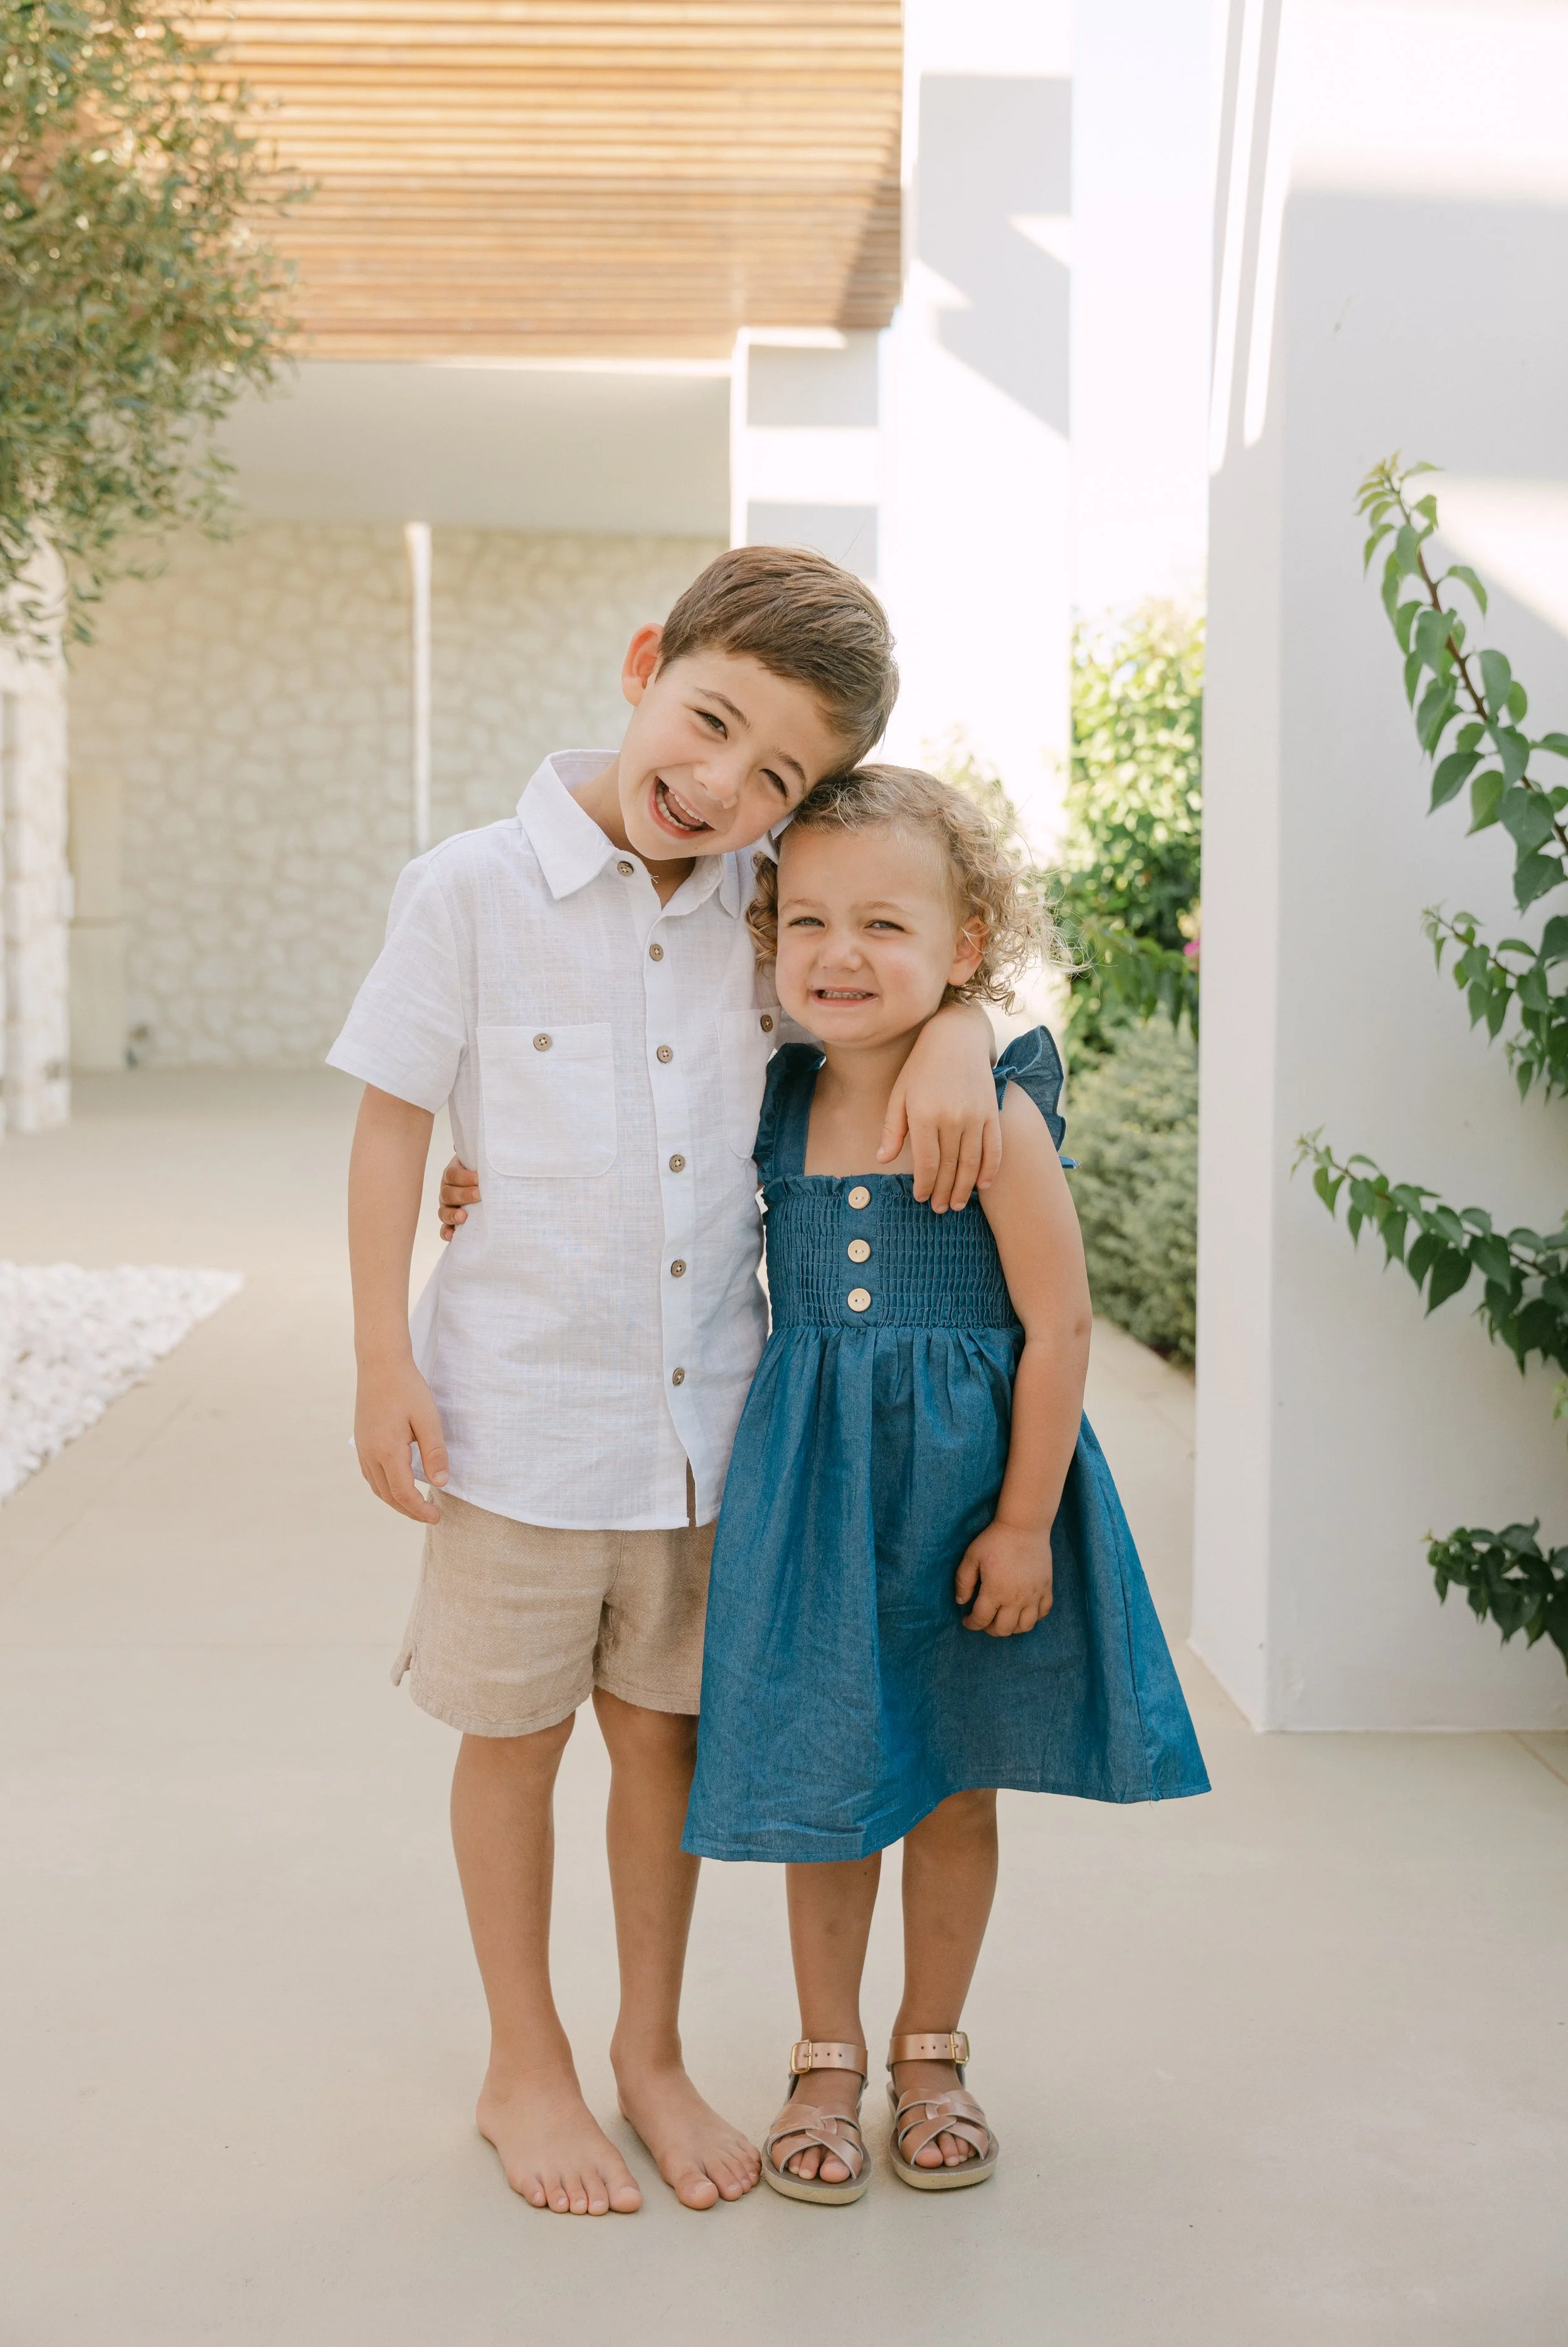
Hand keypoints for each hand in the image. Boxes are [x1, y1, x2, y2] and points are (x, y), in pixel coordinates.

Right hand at [355, 1357, 448, 1522]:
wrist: (380, 1364)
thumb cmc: (407, 1389)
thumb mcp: (428, 1419)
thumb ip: (434, 1453)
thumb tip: (440, 1483)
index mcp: (387, 1451)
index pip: (403, 1492)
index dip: (419, 1509)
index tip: (436, 1517)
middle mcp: (370, 1454)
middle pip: (388, 1495)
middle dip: (409, 1510)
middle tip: (430, 1516)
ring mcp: (362, 1449)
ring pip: (377, 1487)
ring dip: (396, 1501)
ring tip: (416, 1505)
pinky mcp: (362, 1441)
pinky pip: (371, 1475)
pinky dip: (385, 1487)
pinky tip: (398, 1485)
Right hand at [438, 1155, 480, 1239]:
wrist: (485, 1187)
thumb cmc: (481, 1173)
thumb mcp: (478, 1161)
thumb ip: (474, 1153)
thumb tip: (463, 1142)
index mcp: (452, 1175)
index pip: (452, 1175)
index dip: (464, 1177)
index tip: (479, 1178)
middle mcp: (447, 1191)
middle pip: (448, 1193)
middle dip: (463, 1194)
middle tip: (479, 1195)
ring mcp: (447, 1208)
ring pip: (443, 1212)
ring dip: (452, 1215)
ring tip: (463, 1217)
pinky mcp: (450, 1223)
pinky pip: (444, 1229)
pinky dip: (447, 1233)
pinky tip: (453, 1236)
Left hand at [880, 1002, 1001, 1212]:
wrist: (956, 1038)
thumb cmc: (921, 1068)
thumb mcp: (899, 1095)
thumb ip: (892, 1130)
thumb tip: (882, 1161)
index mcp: (924, 1115)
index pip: (927, 1163)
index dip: (925, 1185)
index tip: (921, 1198)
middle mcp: (952, 1118)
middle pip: (950, 1167)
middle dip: (944, 1192)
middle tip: (941, 1209)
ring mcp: (975, 1116)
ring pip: (972, 1162)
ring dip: (965, 1188)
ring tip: (959, 1204)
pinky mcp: (991, 1112)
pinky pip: (994, 1148)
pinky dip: (990, 1169)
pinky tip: (983, 1185)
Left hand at [955, 1519, 1052, 1636]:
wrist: (1024, 1526)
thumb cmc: (995, 1540)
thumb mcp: (971, 1557)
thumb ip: (963, 1582)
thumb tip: (961, 1602)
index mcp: (995, 1591)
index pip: (981, 1619)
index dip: (971, 1624)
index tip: (967, 1621)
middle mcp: (1016, 1598)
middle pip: (1003, 1629)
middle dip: (990, 1629)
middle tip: (985, 1620)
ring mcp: (1034, 1595)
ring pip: (1025, 1626)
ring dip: (1012, 1628)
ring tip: (1004, 1619)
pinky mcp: (1046, 1588)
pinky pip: (1043, 1612)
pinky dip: (1034, 1617)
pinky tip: (1024, 1611)